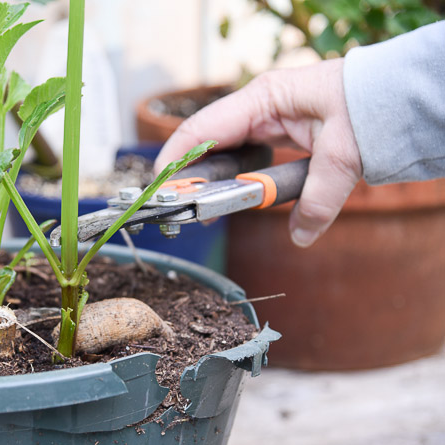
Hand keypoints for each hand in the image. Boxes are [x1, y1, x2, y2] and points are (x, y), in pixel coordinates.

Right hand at [154, 59, 362, 246]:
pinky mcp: (276, 129)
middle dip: (191, 174)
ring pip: (223, 148)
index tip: (160, 190)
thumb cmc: (369, 108)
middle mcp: (257, 106)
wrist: (396, 94)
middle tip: (182, 208)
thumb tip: (301, 236)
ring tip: (203, 208)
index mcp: (263, 99)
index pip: (202, 130)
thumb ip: (319, 198)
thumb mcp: (345, 156)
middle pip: (207, 141)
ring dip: (212, 177)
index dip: (176, 160)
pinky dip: (234, 175)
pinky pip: (243, 153)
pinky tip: (231, 196)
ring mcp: (265, 116)